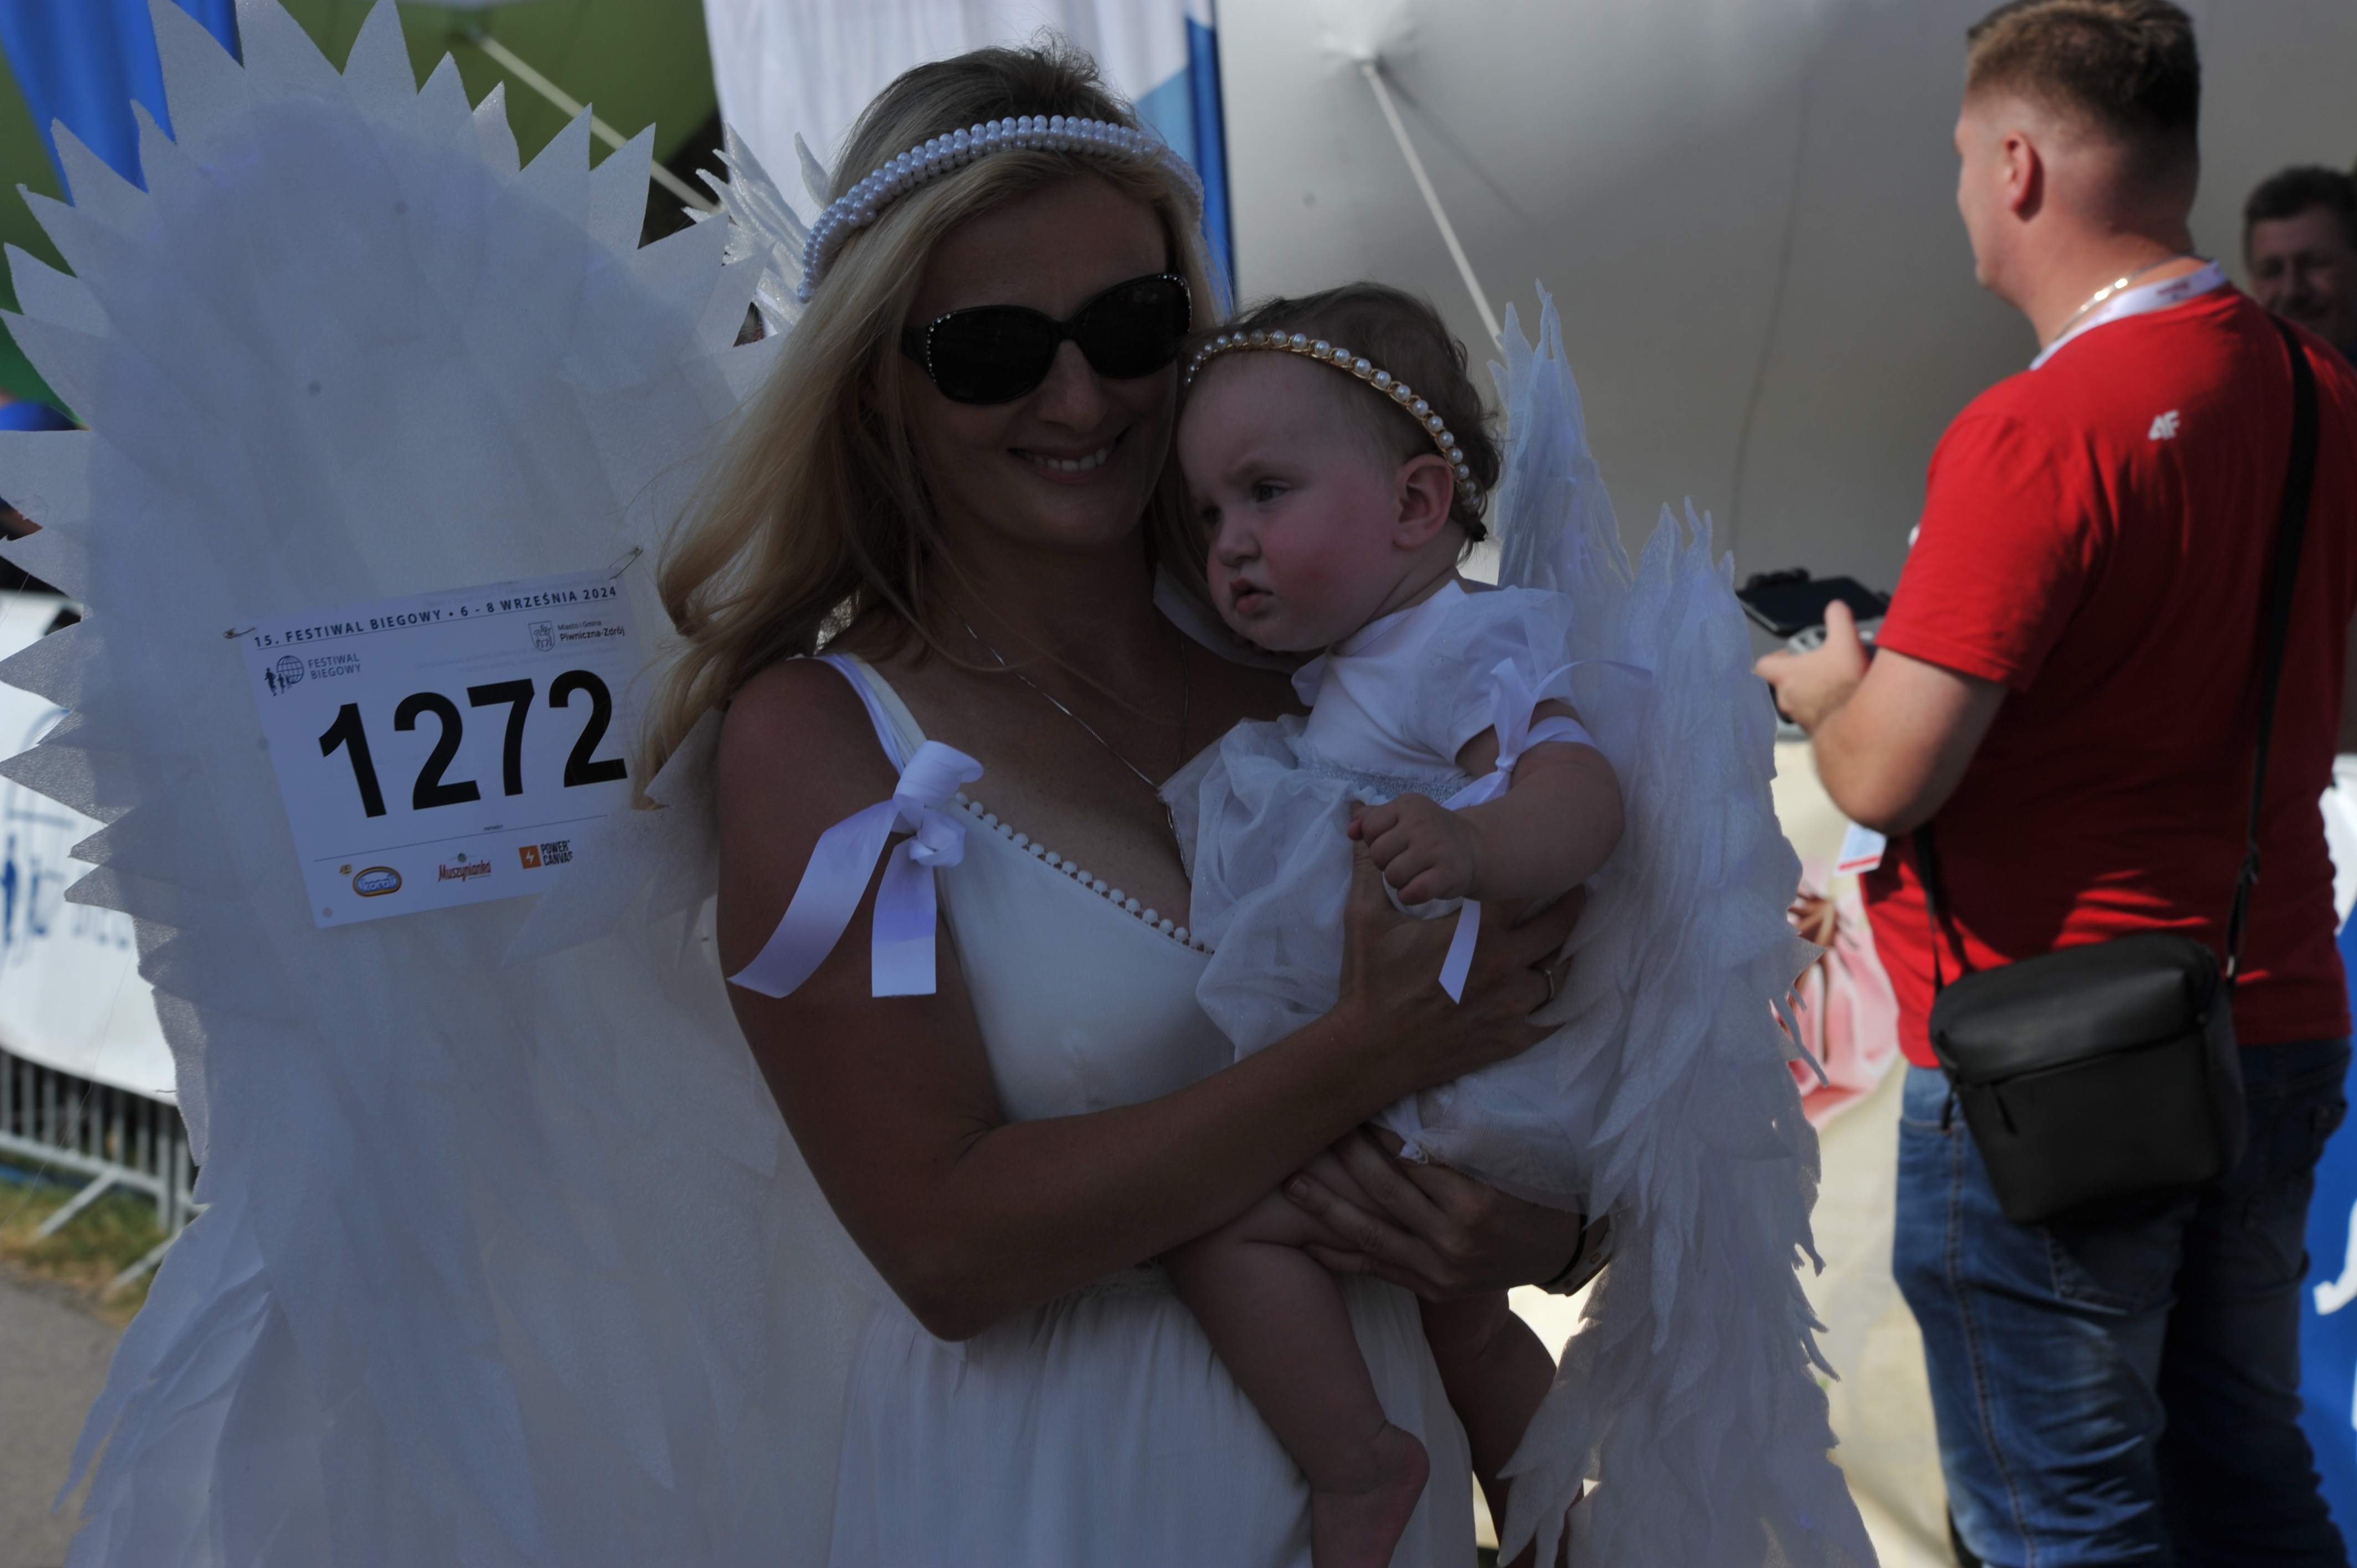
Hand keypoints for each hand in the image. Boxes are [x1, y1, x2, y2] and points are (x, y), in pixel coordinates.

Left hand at [1284, 1128, 1587, 1298]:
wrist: (1558, 1252)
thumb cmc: (1533, 1192)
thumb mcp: (1509, 1159)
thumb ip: (1462, 1136)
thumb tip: (1417, 1096)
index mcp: (1477, 1200)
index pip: (1415, 1157)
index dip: (1379, 1130)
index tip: (1350, 1104)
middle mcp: (1455, 1238)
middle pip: (1385, 1191)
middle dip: (1346, 1157)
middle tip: (1315, 1129)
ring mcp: (1440, 1269)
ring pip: (1370, 1234)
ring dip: (1326, 1208)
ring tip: (1290, 1183)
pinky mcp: (1431, 1288)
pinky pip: (1376, 1270)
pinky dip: (1339, 1257)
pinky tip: (1306, 1240)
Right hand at [1334, 848, 1582, 1090]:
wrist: (1369, 1051)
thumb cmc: (1370, 982)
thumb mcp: (1364, 918)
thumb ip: (1371, 867)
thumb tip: (1358, 816)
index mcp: (1476, 933)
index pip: (1523, 890)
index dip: (1535, 872)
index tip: (1544, 864)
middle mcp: (1503, 966)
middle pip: (1558, 926)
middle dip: (1569, 905)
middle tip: (1575, 893)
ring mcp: (1511, 1006)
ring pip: (1559, 973)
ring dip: (1562, 954)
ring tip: (1563, 940)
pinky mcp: (1510, 1040)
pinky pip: (1552, 1019)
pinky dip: (1556, 1003)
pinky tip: (1553, 988)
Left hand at [1351, 792, 1479, 902]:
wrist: (1472, 848)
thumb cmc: (1427, 834)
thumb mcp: (1402, 817)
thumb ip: (1371, 819)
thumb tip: (1351, 831)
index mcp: (1408, 804)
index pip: (1370, 827)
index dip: (1375, 841)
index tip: (1393, 843)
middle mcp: (1422, 821)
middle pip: (1378, 853)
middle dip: (1386, 863)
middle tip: (1404, 861)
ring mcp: (1437, 847)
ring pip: (1392, 875)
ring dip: (1398, 882)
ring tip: (1413, 874)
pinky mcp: (1448, 873)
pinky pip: (1412, 892)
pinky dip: (1410, 896)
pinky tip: (1419, 889)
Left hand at [1753, 599, 1869, 734]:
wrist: (1859, 723)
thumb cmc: (1845, 684)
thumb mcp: (1845, 641)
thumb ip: (1838, 619)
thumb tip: (1836, 607)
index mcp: (1786, 675)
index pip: (1764, 665)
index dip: (1774, 658)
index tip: (1787, 655)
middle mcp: (1786, 698)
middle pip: (1784, 683)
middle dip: (1800, 674)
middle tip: (1821, 667)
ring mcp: (1799, 716)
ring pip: (1798, 701)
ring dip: (1812, 692)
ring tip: (1835, 684)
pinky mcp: (1814, 730)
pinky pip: (1813, 717)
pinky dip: (1823, 709)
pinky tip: (1842, 702)